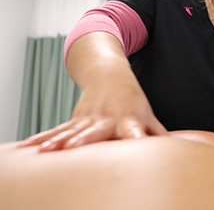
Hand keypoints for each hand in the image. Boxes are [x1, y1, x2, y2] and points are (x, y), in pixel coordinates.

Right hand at [17, 86, 166, 151]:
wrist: (109, 73)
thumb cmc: (132, 99)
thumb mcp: (147, 114)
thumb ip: (157, 133)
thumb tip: (173, 147)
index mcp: (129, 119)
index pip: (134, 131)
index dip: (135, 137)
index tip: (136, 144)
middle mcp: (107, 118)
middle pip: (96, 131)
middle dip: (86, 139)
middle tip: (73, 147)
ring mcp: (88, 118)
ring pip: (72, 131)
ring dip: (58, 140)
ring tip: (46, 150)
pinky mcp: (74, 119)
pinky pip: (58, 130)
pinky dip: (45, 138)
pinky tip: (29, 147)